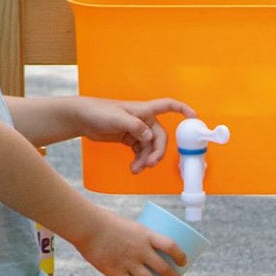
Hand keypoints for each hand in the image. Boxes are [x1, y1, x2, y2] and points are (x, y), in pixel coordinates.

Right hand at [78, 209, 185, 275]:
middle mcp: (140, 250)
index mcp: (146, 235)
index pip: (171, 246)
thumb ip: (138, 240)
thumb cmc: (107, 223)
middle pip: (164, 268)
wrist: (87, 226)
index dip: (180, 256)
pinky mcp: (116, 272)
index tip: (184, 262)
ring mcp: (128, 262)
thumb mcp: (129, 226)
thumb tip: (145, 251)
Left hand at [79, 97, 195, 173]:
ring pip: (150, 147)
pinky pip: (141, 152)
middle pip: (160, 137)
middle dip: (157, 152)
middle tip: (150, 164)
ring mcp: (137, 130)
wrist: (81, 118)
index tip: (194, 117)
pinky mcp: (130, 139)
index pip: (168, 105)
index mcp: (144, 110)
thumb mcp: (116, 118)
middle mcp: (144, 120)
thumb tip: (149, 138)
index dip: (183, 110)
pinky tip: (133, 168)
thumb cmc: (98, 112)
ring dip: (146, 159)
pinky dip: (139, 161)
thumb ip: (135, 126)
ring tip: (136, 169)